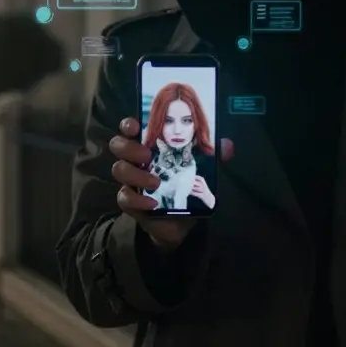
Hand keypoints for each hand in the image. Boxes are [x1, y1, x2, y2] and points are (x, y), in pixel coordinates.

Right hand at [110, 117, 233, 250]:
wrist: (180, 222)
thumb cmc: (185, 187)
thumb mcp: (200, 169)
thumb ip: (212, 156)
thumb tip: (227, 146)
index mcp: (150, 147)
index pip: (130, 129)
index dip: (129, 124)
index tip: (137, 126)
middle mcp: (136, 161)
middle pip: (118, 145)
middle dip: (129, 148)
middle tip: (147, 155)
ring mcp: (131, 181)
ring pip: (119, 170)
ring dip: (136, 174)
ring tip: (156, 182)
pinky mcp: (131, 202)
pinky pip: (124, 197)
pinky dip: (138, 200)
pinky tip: (153, 203)